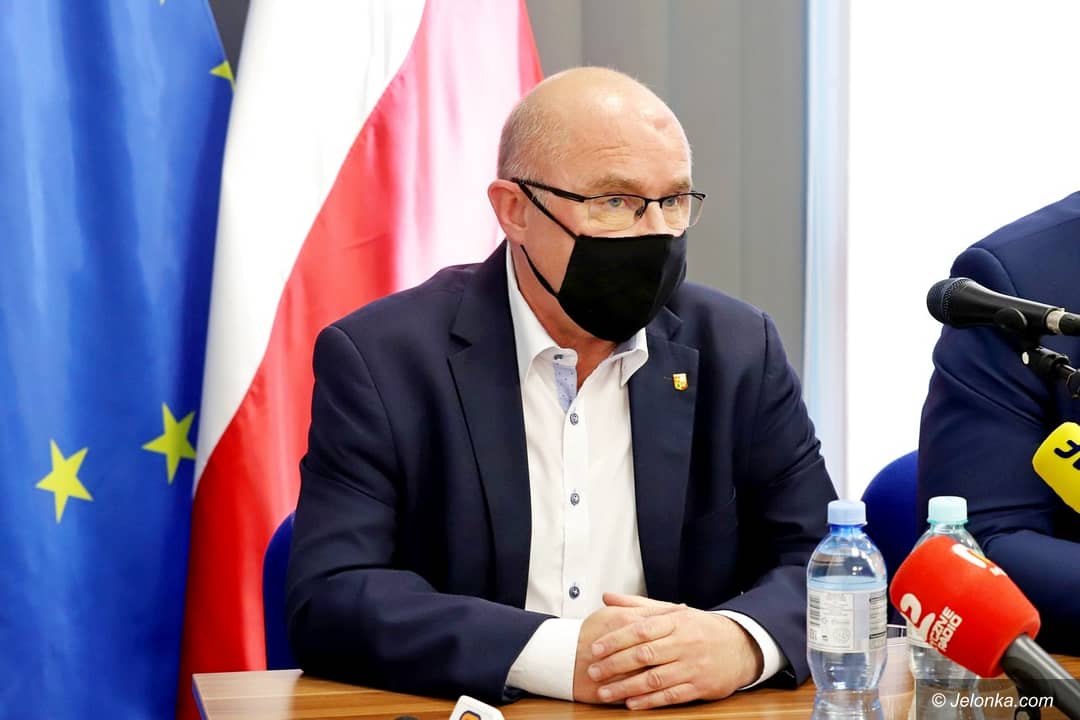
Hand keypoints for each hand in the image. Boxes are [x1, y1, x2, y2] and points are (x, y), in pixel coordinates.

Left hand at [586, 593, 764, 708]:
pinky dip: (650, 701)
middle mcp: (683, 643)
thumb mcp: (672, 612)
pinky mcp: (701, 687)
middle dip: (615, 665)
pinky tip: (632, 704)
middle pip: (644, 655)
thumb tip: (607, 597)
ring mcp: (693, 666)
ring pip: (655, 679)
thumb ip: (638, 606)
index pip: (640, 630)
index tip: (595, 648)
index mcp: (675, 622)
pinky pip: (672, 696)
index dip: (616, 640)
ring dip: (627, 687)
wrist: (741, 645)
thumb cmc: (699, 628)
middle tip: (593, 671)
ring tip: (605, 693)